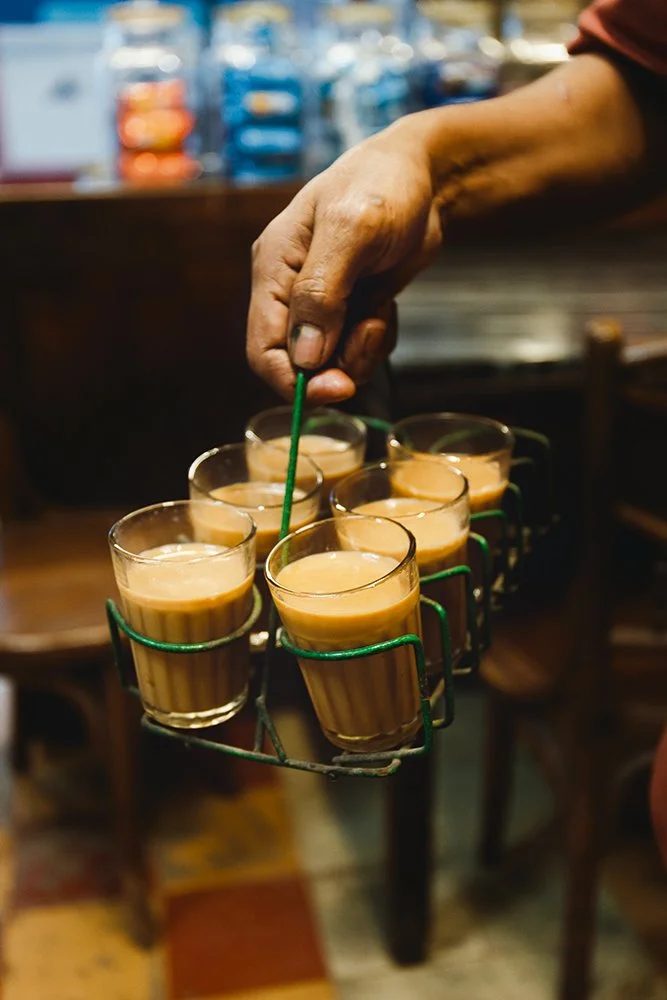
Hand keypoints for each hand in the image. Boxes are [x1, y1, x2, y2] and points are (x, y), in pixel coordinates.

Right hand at [247, 124, 441, 402]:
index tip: (336, 389)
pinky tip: (385, 307)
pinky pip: (355, 349)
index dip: (293, 380)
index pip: (263, 349)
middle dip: (335, 366)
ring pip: (330, 363)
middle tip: (371, 339)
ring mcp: (321, 303)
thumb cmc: (383, 186)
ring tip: (380, 314)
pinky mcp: (349, 308)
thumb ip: (322, 293)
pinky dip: (374, 342)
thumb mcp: (353, 231)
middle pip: (297, 364)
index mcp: (274, 270)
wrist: (425, 176)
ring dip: (360, 352)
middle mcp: (290, 292)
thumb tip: (304, 356)